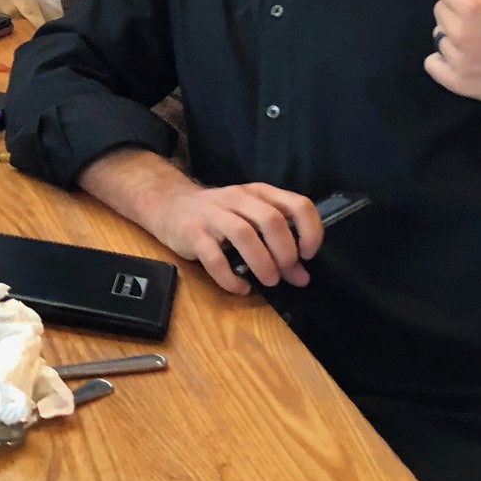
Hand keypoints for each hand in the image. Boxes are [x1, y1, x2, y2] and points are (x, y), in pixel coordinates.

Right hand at [146, 182, 322, 294]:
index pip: (298, 204)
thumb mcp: (250, 220)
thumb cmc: (218, 215)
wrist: (169, 205)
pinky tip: (240, 288)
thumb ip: (277, 246)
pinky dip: (230, 277)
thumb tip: (302, 277)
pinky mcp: (192, 232)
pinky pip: (214, 257)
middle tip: (286, 273)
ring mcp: (213, 214)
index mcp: (259, 193)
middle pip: (271, 220)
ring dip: (262, 263)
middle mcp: (238, 198)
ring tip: (269, 281)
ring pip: (244, 234)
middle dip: (285, 253)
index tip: (308, 255)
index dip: (310, 231)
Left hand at [425, 0, 480, 109]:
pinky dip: (446, 61)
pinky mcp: (459, 83)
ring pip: (439, 36)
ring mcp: (457, 60)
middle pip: (441, 10)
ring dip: (457, 35)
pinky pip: (433, 64)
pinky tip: (473, 58)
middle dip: (462, 10)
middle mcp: (459, 33)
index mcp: (473, 5)